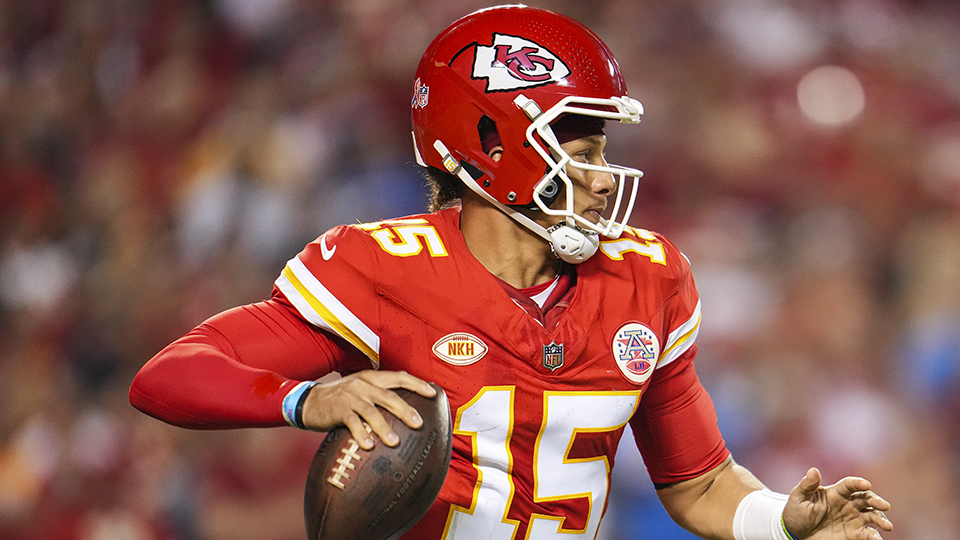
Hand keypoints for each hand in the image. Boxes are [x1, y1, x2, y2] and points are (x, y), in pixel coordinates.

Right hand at [300, 370, 436, 449]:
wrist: (308, 401)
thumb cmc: (340, 399)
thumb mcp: (360, 391)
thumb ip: (378, 396)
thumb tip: (404, 410)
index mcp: (371, 378)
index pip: (398, 377)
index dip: (417, 384)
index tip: (433, 393)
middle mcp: (362, 385)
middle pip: (389, 396)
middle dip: (406, 409)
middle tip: (419, 423)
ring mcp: (350, 396)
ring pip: (372, 411)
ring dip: (384, 427)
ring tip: (395, 441)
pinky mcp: (338, 409)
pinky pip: (353, 423)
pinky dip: (361, 434)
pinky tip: (369, 445)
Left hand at [782, 468, 892, 539]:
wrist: (796, 532)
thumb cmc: (796, 512)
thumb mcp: (798, 497)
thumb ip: (807, 485)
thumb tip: (813, 470)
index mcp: (835, 492)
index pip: (850, 485)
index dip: (858, 483)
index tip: (866, 484)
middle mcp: (848, 503)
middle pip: (866, 499)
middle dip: (876, 501)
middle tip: (884, 506)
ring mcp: (853, 518)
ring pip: (872, 516)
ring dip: (880, 519)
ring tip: (887, 526)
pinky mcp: (854, 534)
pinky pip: (868, 534)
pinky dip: (875, 536)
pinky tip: (877, 539)